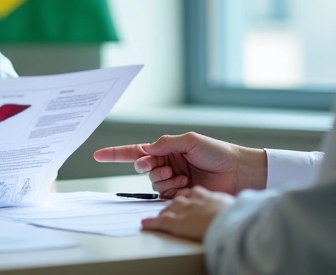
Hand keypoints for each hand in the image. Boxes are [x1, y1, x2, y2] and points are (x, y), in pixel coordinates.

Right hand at [93, 132, 265, 196]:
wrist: (237, 172)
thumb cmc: (217, 152)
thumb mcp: (190, 140)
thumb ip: (165, 143)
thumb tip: (147, 148)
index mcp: (166, 150)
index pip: (136, 151)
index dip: (116, 153)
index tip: (98, 154)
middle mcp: (167, 164)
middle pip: (143, 168)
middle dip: (149, 166)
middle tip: (163, 166)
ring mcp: (173, 180)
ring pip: (153, 183)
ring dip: (163, 178)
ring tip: (180, 175)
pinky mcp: (180, 194)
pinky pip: (164, 195)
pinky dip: (171, 188)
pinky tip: (184, 183)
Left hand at [141, 186, 234, 240]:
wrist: (233, 219)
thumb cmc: (235, 212)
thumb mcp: (226, 202)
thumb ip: (219, 202)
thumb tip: (224, 206)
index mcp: (202, 194)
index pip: (189, 194)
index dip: (186, 198)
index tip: (186, 202)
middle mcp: (190, 200)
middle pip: (176, 199)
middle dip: (173, 204)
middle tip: (172, 211)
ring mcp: (182, 209)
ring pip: (167, 209)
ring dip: (164, 212)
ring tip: (161, 217)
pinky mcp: (176, 222)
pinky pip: (160, 222)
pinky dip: (151, 223)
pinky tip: (145, 224)